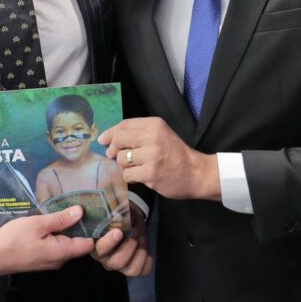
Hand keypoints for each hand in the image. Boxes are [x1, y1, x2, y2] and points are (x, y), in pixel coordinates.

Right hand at [0, 206, 93, 275]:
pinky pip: (57, 245)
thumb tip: (81, 211)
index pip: (89, 244)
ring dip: (68, 228)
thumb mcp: (37, 224)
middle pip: (79, 243)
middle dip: (81, 226)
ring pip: (67, 243)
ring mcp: (51, 261)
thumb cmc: (13, 240)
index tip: (97, 213)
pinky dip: (58, 233)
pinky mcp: (43, 258)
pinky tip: (54, 220)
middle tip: (83, 205)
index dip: (94, 230)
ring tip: (69, 208)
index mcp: (61, 252)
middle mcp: (60, 260)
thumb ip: (60, 219)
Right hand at [92, 205, 152, 276]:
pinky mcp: (132, 268)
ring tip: (141, 238)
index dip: (109, 243)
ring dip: (140, 253)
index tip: (119, 232)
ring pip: (132, 270)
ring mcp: (120, 266)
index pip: (100, 250)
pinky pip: (143, 271)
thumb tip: (120, 215)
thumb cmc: (117, 215)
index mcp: (96, 245)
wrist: (127, 219)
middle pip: (117, 263)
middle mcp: (106, 259)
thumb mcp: (113, 212)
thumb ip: (113, 214)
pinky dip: (147, 260)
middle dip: (129, 247)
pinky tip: (144, 248)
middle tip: (134, 232)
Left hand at [98, 117, 218, 200]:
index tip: (103, 140)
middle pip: (119, 140)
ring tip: (134, 167)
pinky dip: (129, 177)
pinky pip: (127, 175)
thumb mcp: (161, 134)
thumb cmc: (176, 154)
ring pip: (121, 159)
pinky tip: (139, 176)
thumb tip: (108, 138)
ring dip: (123, 165)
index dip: (110, 133)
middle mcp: (153, 137)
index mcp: (155, 125)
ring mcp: (152, 156)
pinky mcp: (151, 173)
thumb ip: (138, 133)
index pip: (124, 125)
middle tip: (114, 155)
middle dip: (112, 149)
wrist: (196, 173)